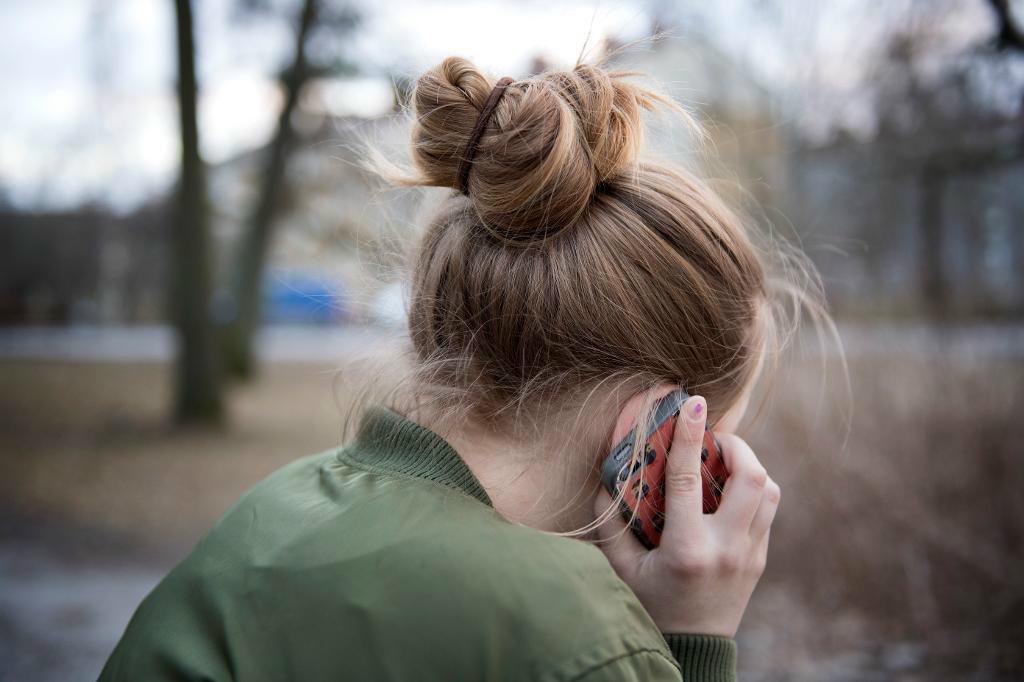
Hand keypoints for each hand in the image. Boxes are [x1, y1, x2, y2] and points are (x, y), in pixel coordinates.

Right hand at [593, 394, 780, 636]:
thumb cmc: (651, 607)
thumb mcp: (622, 569)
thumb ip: (611, 523)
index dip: (688, 436)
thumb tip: (606, 478)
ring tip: (722, 461)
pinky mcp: (760, 559)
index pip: (689, 479)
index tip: (691, 403)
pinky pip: (767, 510)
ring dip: (749, 466)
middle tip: (713, 438)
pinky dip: (751, 490)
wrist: (691, 651)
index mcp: (687, 549)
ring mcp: (749, 555)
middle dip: (736, 446)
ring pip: (769, 491)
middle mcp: (726, 549)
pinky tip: (726, 491)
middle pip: (751, 478)